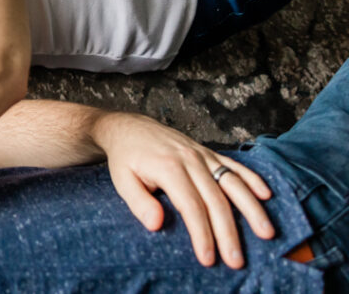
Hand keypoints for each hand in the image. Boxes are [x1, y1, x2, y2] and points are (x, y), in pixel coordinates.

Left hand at [93, 112, 273, 268]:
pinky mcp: (208, 152)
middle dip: (228, 232)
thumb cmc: (126, 158)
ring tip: (266, 232)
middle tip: (236, 260)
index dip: (202, 234)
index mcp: (168, 167)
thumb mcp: (121, 180)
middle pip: (216, 200)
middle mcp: (190, 159)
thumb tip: (157, 224)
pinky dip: (252, 179)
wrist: (129, 128)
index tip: (208, 258)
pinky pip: (235, 165)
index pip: (191, 206)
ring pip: (233, 183)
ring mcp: (202, 154)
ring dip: (251, 209)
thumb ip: (139, 202)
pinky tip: (266, 196)